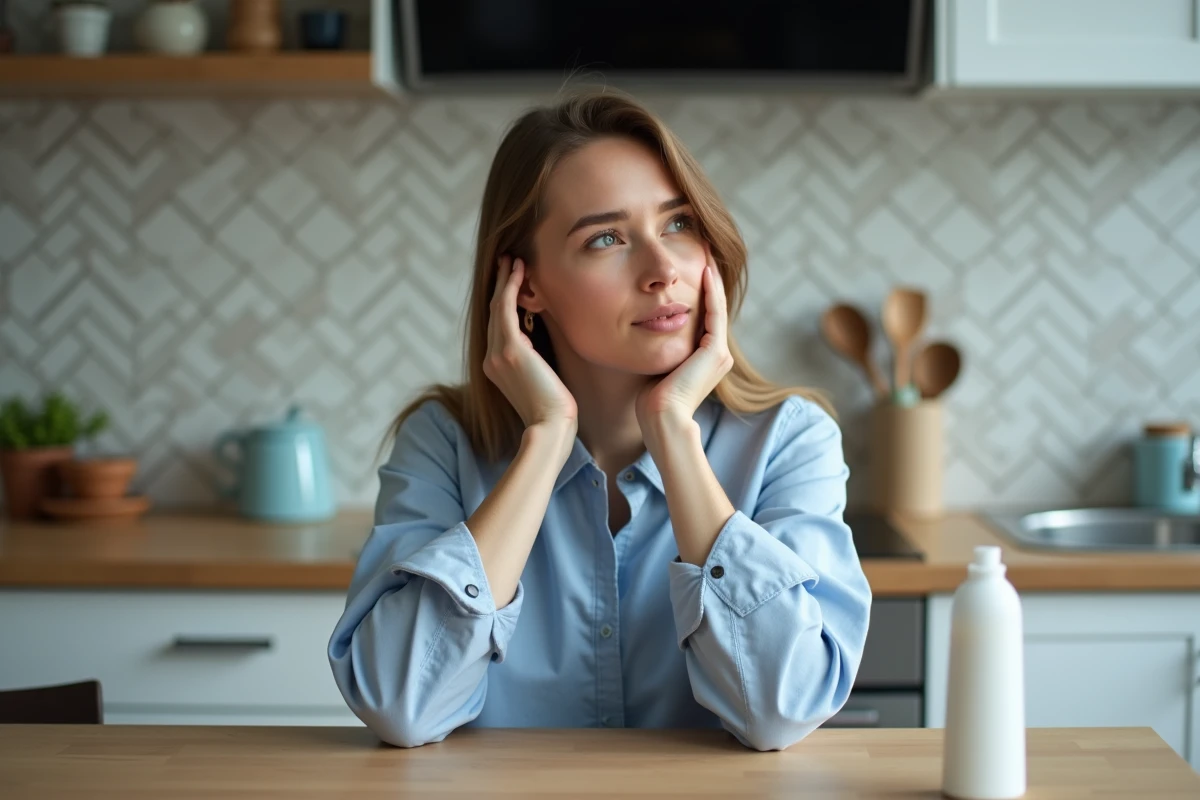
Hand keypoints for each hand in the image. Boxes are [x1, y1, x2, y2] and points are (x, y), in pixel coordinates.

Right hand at [483, 255, 578, 432]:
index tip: (512, 283)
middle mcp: (491, 359)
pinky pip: (505, 308)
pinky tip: (520, 271)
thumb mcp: (540, 381)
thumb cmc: (554, 410)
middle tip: (508, 262)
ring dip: (505, 280)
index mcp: (496, 367)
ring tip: (513, 260)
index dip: (504, 302)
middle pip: (494, 313)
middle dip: (501, 285)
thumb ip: (533, 362)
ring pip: (498, 307)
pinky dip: (511, 287)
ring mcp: (497, 354)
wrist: (551, 427)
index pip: (499, 328)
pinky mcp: (509, 349)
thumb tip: (536, 347)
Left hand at [636, 264, 733, 428]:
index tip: (689, 270)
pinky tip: (705, 272)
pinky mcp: (715, 351)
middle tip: (702, 253)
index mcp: (705, 359)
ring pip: (716, 307)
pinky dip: (711, 291)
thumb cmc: (650, 399)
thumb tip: (642, 331)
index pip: (704, 318)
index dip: (699, 293)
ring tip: (706, 255)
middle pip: (713, 309)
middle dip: (708, 282)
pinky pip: (715, 313)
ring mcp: (719, 353)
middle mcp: (717, 355)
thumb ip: (658, 347)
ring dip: (712, 281)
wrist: (661, 418)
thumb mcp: (656, 365)